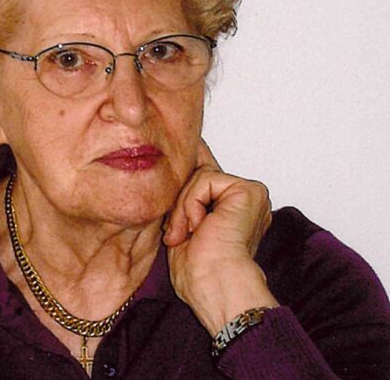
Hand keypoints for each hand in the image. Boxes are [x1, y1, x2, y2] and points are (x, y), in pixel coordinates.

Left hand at [164, 139, 278, 336]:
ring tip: (187, 235)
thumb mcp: (181, 227)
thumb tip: (176, 170)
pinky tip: (199, 227)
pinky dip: (192, 204)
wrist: (215, 286)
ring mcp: (249, 194)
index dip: (196, 157)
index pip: (207, 178)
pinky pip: (205, 179)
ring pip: (199, 176)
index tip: (191, 138)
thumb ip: (184, 198)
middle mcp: (243, 200)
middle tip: (177, 235)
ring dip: (183, 208)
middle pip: (198, 176)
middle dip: (180, 204)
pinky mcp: (250, 190)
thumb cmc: (198, 272)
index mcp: (230, 210)